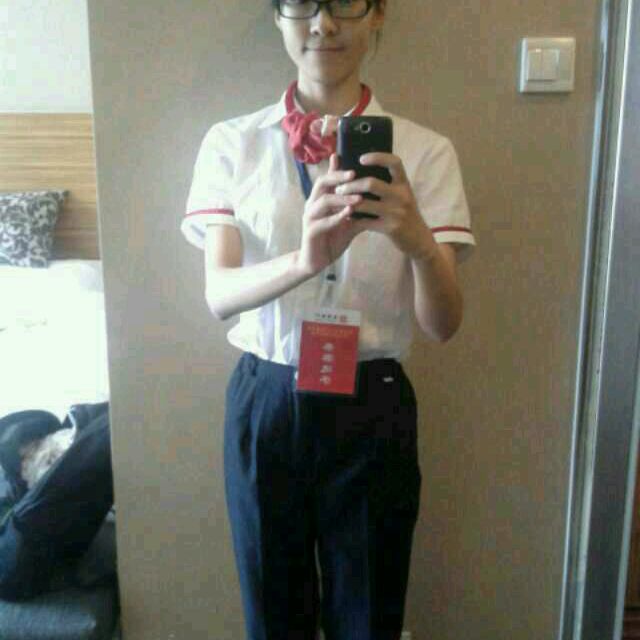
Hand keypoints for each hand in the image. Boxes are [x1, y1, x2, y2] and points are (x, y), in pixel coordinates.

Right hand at [296, 153, 365, 276]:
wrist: (316, 261)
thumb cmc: (332, 239)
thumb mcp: (347, 221)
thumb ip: (356, 208)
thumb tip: (375, 197)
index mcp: (320, 199)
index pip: (328, 178)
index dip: (338, 169)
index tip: (355, 164)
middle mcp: (312, 205)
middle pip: (322, 183)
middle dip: (338, 177)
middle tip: (355, 174)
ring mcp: (309, 218)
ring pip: (323, 201)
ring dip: (341, 198)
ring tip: (358, 198)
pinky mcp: (310, 232)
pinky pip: (323, 222)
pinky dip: (336, 217)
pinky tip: (349, 215)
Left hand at [334, 152, 438, 259]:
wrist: (418, 239)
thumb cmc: (405, 213)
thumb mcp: (402, 195)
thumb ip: (389, 182)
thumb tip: (364, 166)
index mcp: (404, 184)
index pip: (394, 162)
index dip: (377, 157)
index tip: (361, 159)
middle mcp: (402, 195)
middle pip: (370, 184)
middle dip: (351, 185)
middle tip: (339, 188)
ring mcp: (396, 212)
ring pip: (364, 203)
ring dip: (347, 202)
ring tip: (339, 201)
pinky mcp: (390, 228)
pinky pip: (365, 221)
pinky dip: (353, 218)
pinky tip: (346, 216)